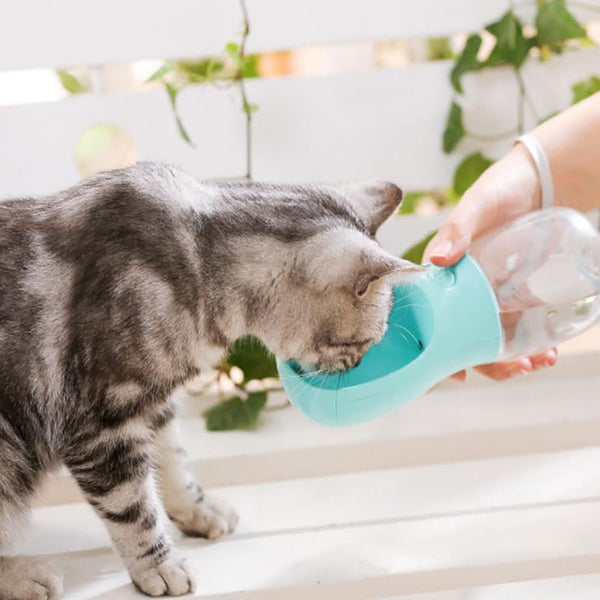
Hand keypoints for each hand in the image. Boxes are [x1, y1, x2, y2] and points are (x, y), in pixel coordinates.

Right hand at [423, 144, 556, 380]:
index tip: (455, 373)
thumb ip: (458, 228)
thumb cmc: (501, 188)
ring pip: (488, 337)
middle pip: (462, 336)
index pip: (430, 317)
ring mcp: (487, 294)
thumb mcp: (477, 205)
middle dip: (485, 361)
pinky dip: (527, 342)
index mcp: (441, 274)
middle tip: (516, 368)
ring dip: (509, 357)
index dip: (437, 349)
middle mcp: (460, 290)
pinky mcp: (511, 293)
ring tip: (537, 362)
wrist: (539, 180)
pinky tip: (546, 350)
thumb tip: (438, 259)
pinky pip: (513, 324)